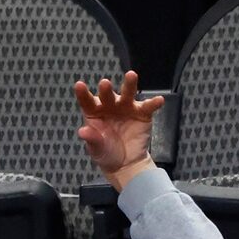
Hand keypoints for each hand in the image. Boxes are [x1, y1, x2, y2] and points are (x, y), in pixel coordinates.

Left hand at [74, 71, 165, 187]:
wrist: (125, 164)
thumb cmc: (106, 153)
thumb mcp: (96, 149)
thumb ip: (92, 139)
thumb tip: (82, 131)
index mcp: (95, 113)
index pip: (87, 102)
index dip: (83, 94)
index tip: (79, 85)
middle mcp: (110, 106)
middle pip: (107, 95)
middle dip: (106, 90)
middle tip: (104, 84)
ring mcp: (127, 108)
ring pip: (128, 93)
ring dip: (129, 84)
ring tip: (131, 75)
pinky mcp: (142, 113)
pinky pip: (148, 106)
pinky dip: (153, 103)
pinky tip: (159, 100)